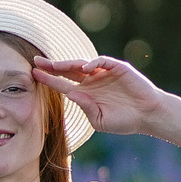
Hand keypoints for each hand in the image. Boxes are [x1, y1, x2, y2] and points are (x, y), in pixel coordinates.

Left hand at [30, 56, 168, 136]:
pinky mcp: (118, 68)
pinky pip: (102, 61)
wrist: (148, 116)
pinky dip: (93, 62)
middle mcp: (92, 81)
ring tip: (54, 64)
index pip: (62, 84)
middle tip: (35, 61)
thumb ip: (85, 107)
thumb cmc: (124, 121)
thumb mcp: (99, 119)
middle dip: (52, 66)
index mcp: (85, 94)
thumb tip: (71, 94)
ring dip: (67, 63)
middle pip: (67, 70)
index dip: (48, 79)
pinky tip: (84, 68)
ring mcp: (104, 73)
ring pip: (82, 64)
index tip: (32, 74)